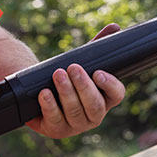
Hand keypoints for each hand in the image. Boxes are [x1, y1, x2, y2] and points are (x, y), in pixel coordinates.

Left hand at [26, 23, 124, 137]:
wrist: (39, 91)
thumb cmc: (67, 76)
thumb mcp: (81, 61)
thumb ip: (97, 46)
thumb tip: (114, 27)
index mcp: (104, 99)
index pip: (117, 95)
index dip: (110, 85)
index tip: (98, 72)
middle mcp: (93, 115)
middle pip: (94, 105)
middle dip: (83, 86)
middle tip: (72, 67)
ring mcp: (75, 125)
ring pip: (75, 111)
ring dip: (66, 92)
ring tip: (57, 74)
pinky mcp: (55, 129)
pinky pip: (54, 119)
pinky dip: (49, 105)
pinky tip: (44, 93)